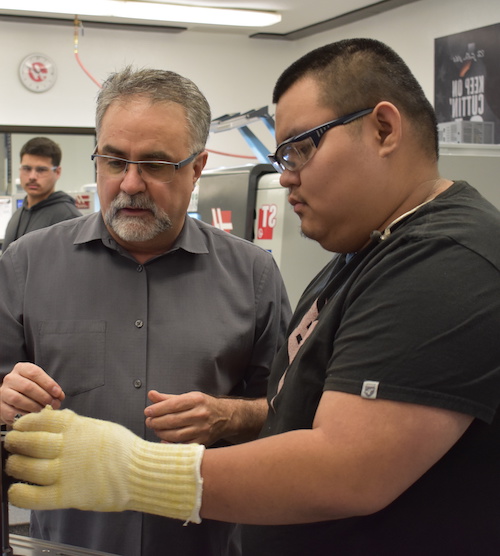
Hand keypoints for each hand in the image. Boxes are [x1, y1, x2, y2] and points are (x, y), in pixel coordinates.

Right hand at [0, 363, 64, 424]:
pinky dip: (25, 415)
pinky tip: (34, 416)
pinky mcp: (0, 406)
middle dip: (44, 397)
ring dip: (35, 407)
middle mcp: (10, 378)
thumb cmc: (29, 390)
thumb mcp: (40, 384)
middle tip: (54, 404)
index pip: (35, 373)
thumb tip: (59, 396)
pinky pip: (12, 412)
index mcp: (21, 369)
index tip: (58, 393)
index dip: (48, 383)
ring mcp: (3, 392)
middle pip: (28, 386)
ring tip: (45, 411)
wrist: (11, 400)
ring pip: (19, 399)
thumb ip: (50, 388)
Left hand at [5, 406, 203, 521]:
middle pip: (30, 442)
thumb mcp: (99, 427)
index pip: (41, 419)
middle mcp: (68, 447)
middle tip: (12, 443)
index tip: (21, 425)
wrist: (140, 471)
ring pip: (27, 467)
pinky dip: (21, 493)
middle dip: (15, 441)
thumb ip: (77, 425)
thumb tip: (58, 419)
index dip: (26, 422)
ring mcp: (65, 471)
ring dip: (15, 465)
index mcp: (77, 427)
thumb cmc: (124, 449)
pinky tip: (17, 489)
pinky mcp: (66, 495)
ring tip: (14, 464)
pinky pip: (34, 496)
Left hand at [145, 390, 267, 445]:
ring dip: (161, 433)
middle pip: (172, 420)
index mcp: (196, 400)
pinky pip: (183, 446)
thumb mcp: (189, 397)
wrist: (226, 417)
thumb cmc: (205, 406)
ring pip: (175, 434)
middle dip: (156, 421)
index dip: (157, 409)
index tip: (148, 411)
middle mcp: (200, 414)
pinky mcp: (202, 442)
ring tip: (156, 429)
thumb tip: (151, 395)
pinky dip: (171, 445)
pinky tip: (164, 441)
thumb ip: (168, 398)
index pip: (172, 404)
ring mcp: (202, 429)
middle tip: (149, 421)